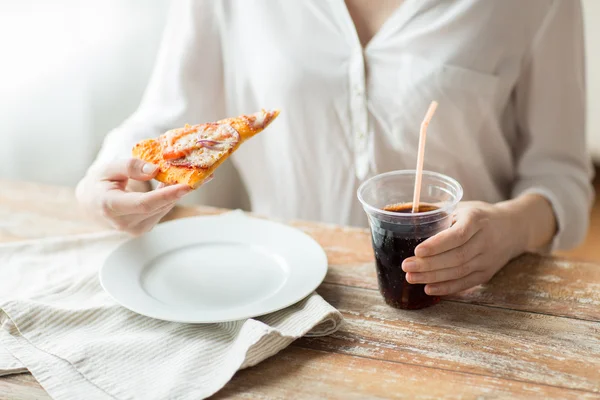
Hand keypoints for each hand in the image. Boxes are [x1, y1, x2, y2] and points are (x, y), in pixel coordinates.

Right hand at [76, 158, 192, 234]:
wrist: (91, 204)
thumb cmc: (99, 184)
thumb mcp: (108, 169)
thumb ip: (130, 166)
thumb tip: (155, 170)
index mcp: (110, 206)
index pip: (144, 203)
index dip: (167, 195)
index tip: (187, 186)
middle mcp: (123, 223)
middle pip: (158, 206)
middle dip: (178, 190)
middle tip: (197, 173)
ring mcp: (135, 229)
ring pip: (163, 208)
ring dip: (177, 193)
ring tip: (189, 176)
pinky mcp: (144, 228)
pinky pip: (162, 210)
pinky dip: (170, 197)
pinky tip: (176, 185)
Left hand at [401, 201, 527, 295]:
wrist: (513, 228)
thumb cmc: (479, 216)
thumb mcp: (463, 207)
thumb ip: (440, 213)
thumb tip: (406, 218)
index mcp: (477, 219)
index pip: (458, 235)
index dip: (437, 245)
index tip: (417, 250)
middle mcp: (485, 240)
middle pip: (456, 257)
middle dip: (429, 264)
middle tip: (406, 266)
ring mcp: (488, 259)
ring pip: (459, 272)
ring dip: (433, 277)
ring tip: (411, 277)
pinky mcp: (487, 273)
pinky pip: (466, 283)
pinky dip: (446, 288)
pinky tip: (428, 288)